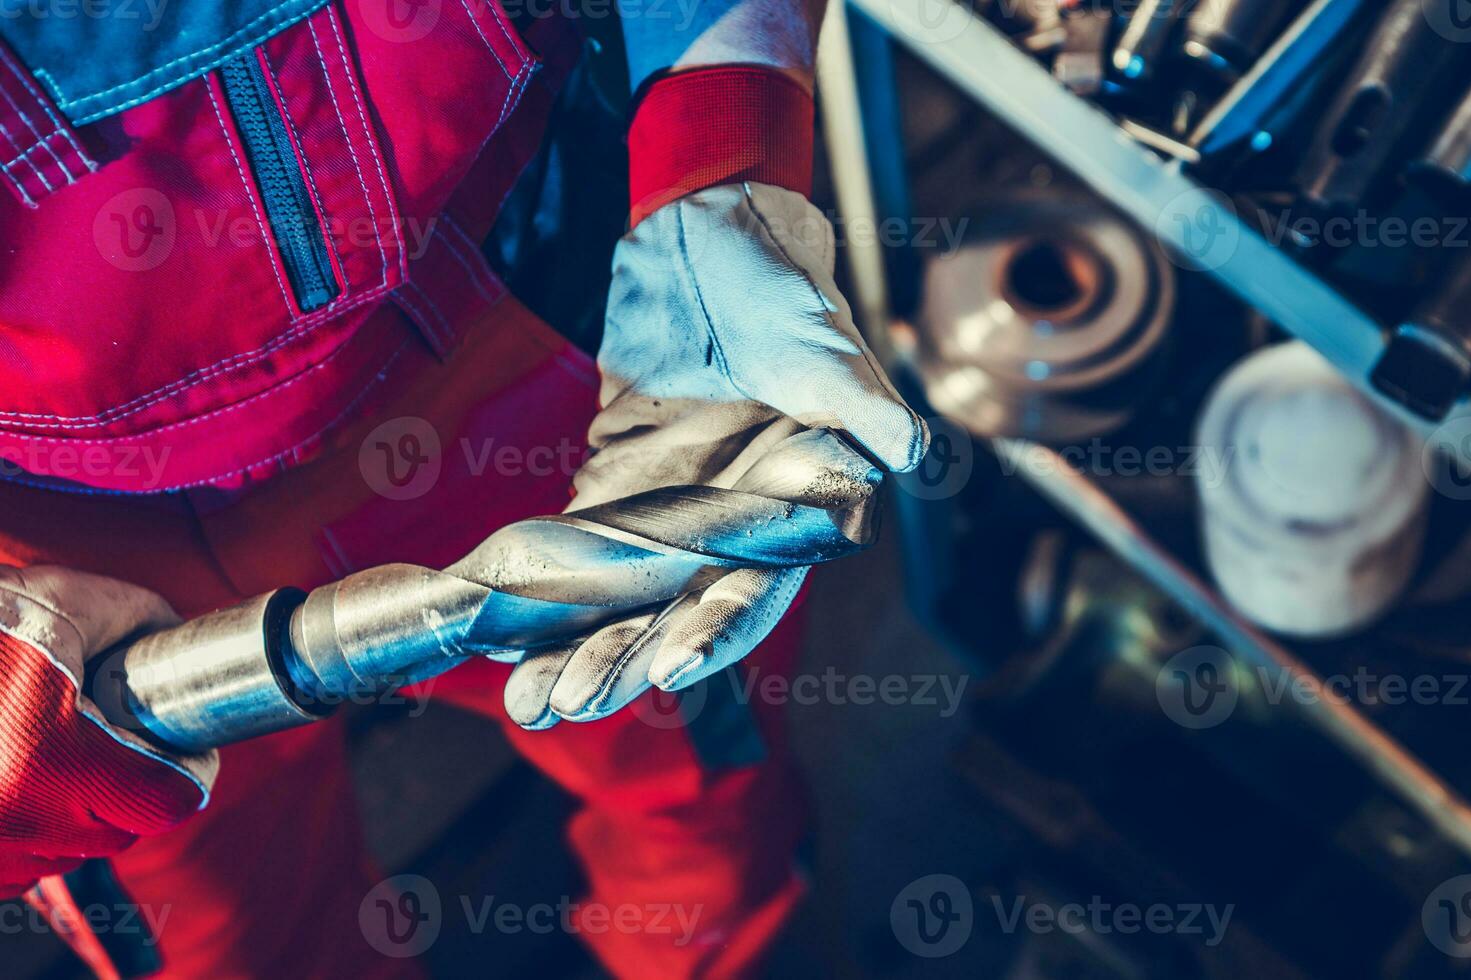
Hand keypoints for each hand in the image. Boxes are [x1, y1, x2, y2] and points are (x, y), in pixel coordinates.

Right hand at [0, 565, 215, 895]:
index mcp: (45, 760)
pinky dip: (24, 830)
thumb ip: (140, 624)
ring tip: (49, 751)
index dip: (188, 769)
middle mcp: (8, 821)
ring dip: (73, 813)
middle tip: (115, 739)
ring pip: (64, 853)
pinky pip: (13, 866)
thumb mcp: (65, 601)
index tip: (185, 745)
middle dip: (130, 786)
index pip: (164, 801)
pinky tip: (12, 775)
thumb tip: (179, 644)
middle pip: (119, 830)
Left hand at [504, 182, 926, 728]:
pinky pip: (576, 561)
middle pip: (675, 616)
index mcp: (788, 512)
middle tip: (568, 699)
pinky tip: (505, 643)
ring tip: (529, 698)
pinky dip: (545, 602)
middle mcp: (728, 531)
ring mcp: (668, 519)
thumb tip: (909, 448)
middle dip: (625, 660)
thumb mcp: (822, 341)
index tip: (668, 670)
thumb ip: (858, 400)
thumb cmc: (780, 292)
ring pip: (623, 604)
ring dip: (578, 651)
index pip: (754, 588)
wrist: (709, 243)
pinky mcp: (614, 495)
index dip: (715, 632)